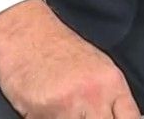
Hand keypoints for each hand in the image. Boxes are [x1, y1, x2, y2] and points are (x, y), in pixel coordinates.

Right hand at [0, 0, 140, 117]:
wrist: (26, 32)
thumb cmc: (59, 49)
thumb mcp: (97, 68)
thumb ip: (110, 97)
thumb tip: (117, 116)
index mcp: (112, 83)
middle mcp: (93, 95)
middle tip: (80, 113)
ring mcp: (68, 104)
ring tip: (60, 109)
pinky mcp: (41, 111)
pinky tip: (42, 107)